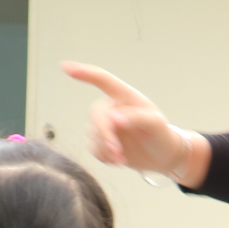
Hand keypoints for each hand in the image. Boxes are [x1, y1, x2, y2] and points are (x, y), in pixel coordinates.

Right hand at [60, 62, 200, 183]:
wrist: (162, 156)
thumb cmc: (162, 134)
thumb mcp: (157, 124)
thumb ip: (138, 118)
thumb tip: (115, 120)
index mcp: (125, 97)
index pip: (103, 80)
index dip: (85, 73)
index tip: (66, 67)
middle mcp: (111, 108)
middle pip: (96, 115)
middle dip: (104, 134)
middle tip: (117, 152)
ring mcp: (105, 125)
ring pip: (92, 134)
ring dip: (105, 149)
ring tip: (122, 158)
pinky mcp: (101, 141)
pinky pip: (93, 147)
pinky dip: (103, 156)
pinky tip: (118, 160)